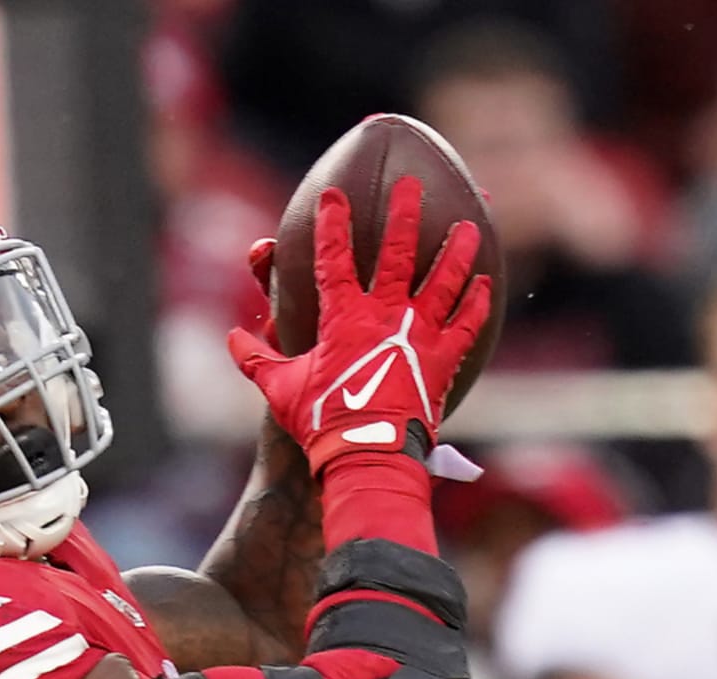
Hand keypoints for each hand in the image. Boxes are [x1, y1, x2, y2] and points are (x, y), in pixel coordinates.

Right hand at [227, 177, 490, 474]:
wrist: (367, 454)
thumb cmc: (322, 422)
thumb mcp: (281, 390)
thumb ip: (257, 360)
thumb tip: (231, 340)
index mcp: (343, 316)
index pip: (333, 257)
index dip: (331, 224)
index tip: (333, 195)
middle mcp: (385, 315)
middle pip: (398, 253)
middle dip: (404, 214)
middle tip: (411, 186)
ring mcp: (419, 334)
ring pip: (444, 281)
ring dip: (456, 252)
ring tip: (469, 227)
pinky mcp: (443, 359)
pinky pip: (466, 324)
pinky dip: (476, 304)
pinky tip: (485, 284)